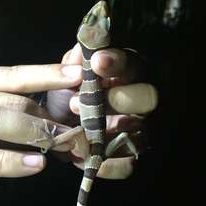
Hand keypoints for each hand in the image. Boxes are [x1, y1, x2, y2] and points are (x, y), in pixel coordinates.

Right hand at [0, 64, 81, 178]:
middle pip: (9, 100)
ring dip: (35, 133)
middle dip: (49, 116)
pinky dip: (6, 161)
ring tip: (64, 145)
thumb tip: (43, 115)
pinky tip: (35, 165)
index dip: (46, 74)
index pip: (11, 75)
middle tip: (81, 129)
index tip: (78, 75)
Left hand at [47, 43, 157, 178]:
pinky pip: (129, 164)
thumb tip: (86, 40)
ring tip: (78, 129)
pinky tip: (84, 156)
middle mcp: (138, 100)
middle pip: (148, 98)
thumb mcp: (66, 72)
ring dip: (109, 132)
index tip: (98, 62)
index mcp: (125, 74)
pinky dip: (108, 164)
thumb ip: (76, 59)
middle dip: (117, 99)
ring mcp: (138, 129)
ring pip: (142, 132)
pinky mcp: (129, 155)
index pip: (132, 64)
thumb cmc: (66, 91)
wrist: (57, 122)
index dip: (118, 63)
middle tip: (79, 103)